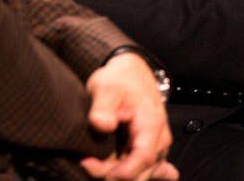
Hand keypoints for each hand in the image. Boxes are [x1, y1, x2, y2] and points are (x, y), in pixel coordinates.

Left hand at [80, 52, 177, 180]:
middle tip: (86, 162)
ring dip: (115, 174)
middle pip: (141, 172)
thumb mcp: (107, 87)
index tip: (97, 169)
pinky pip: (144, 170)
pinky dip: (130, 174)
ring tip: (90, 162)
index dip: (123, 171)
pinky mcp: (146, 150)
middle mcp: (158, 139)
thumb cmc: (120, 79)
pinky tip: (119, 176)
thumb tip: (102, 125)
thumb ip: (103, 106)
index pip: (143, 157)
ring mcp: (154, 147)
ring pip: (139, 174)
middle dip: (112, 175)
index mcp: (151, 124)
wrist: (130, 73)